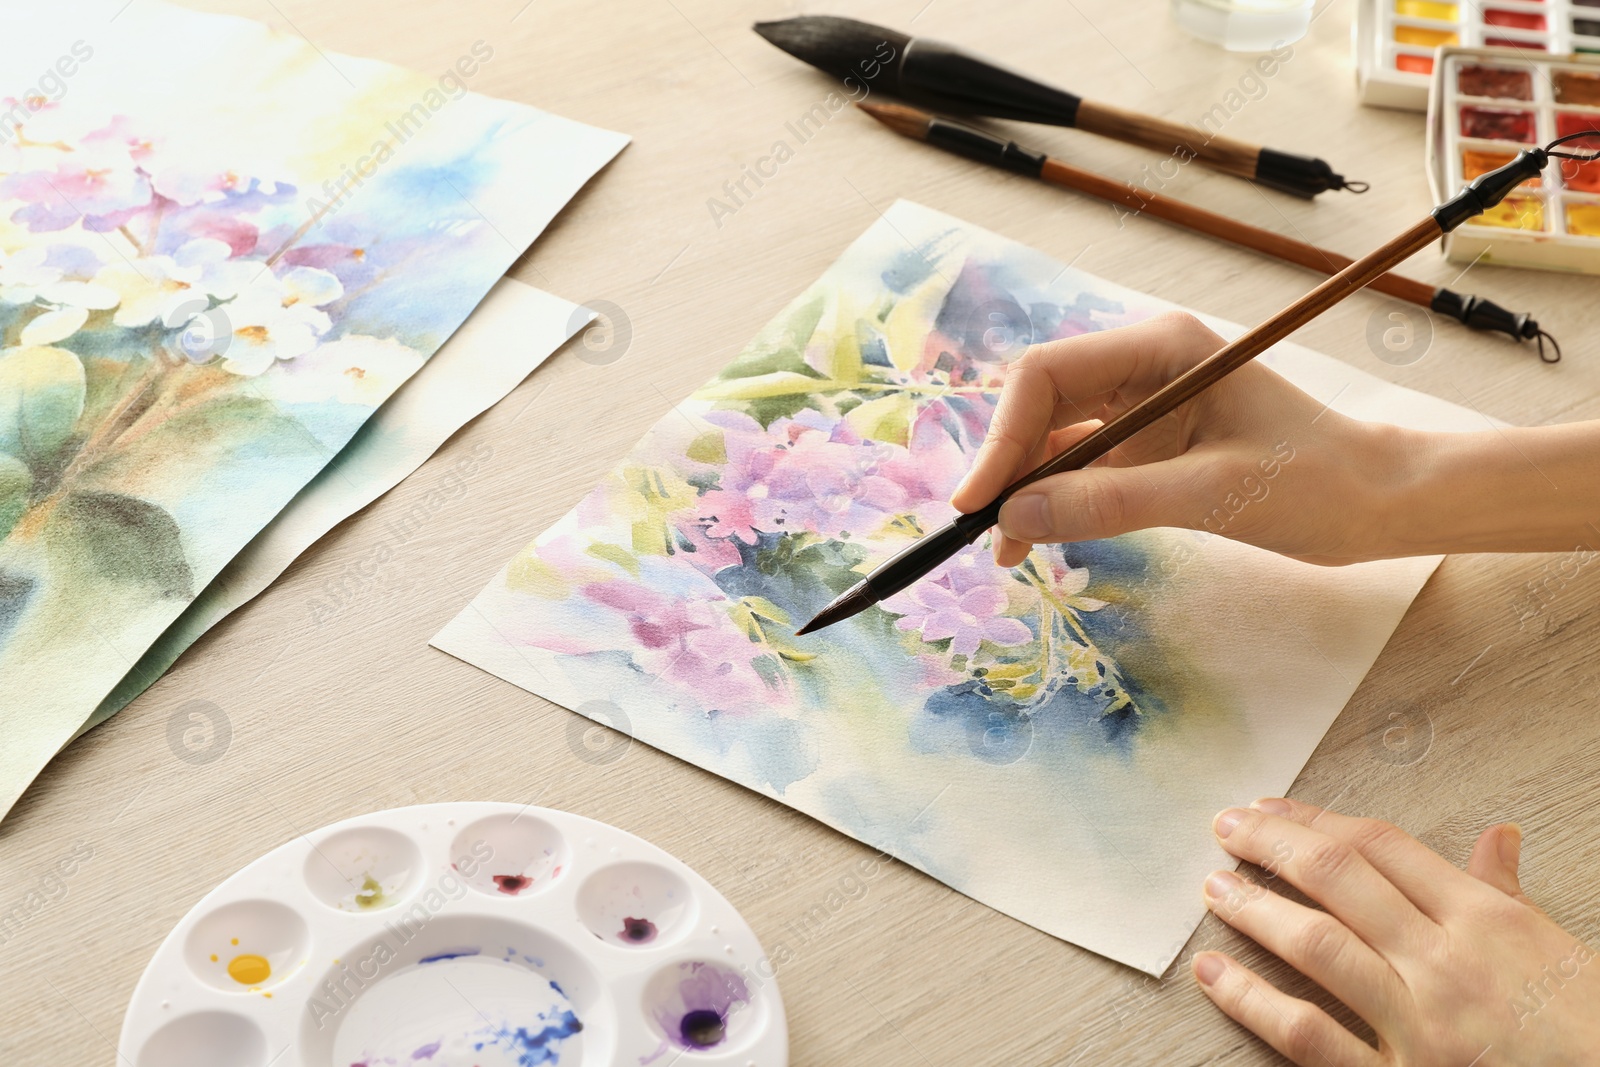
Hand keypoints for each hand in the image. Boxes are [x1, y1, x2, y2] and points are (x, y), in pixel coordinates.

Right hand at [951, 311, 1411, 566]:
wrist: (1376, 503)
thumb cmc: (1317, 482)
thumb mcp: (1212, 494)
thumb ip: (1111, 502)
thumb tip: (1016, 516)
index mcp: (1160, 348)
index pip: (1047, 375)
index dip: (1002, 434)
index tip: (979, 499)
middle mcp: (1140, 368)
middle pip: (1038, 404)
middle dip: (1005, 464)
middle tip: (982, 528)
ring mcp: (1140, 407)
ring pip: (1051, 439)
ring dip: (1023, 489)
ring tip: (1006, 549)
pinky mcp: (1145, 447)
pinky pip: (1078, 469)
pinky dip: (1052, 504)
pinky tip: (1034, 541)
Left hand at [1195, 798, 1599, 1064]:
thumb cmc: (1586, 1027)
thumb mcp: (1555, 947)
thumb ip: (1506, 890)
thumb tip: (1497, 836)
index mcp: (1484, 919)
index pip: (1380, 846)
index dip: (1314, 818)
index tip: (1271, 807)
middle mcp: (1445, 962)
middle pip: (1338, 877)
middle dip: (1272, 844)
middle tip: (1225, 826)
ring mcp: (1419, 1024)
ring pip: (1317, 945)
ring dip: (1255, 909)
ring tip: (1214, 887)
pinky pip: (1310, 1035)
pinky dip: (1252, 1001)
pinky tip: (1213, 974)